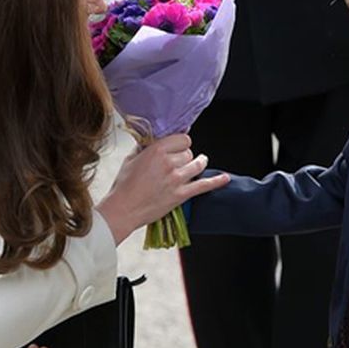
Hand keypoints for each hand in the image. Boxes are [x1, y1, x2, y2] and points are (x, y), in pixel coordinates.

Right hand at [97, 133, 228, 243]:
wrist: (123, 209)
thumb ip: (145, 148)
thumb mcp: (131, 159)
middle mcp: (169, 162)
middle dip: (184, 156)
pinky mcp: (181, 194)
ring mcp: (177, 179)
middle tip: (178, 162)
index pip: (182, 139)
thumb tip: (152, 140)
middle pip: (189, 153)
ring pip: (197, 165)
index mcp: (157, 150)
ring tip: (199, 162)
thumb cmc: (123, 185)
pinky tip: (225, 178)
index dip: (180, 144)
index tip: (177, 147)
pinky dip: (216, 181)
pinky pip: (204, 185)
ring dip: (198, 163)